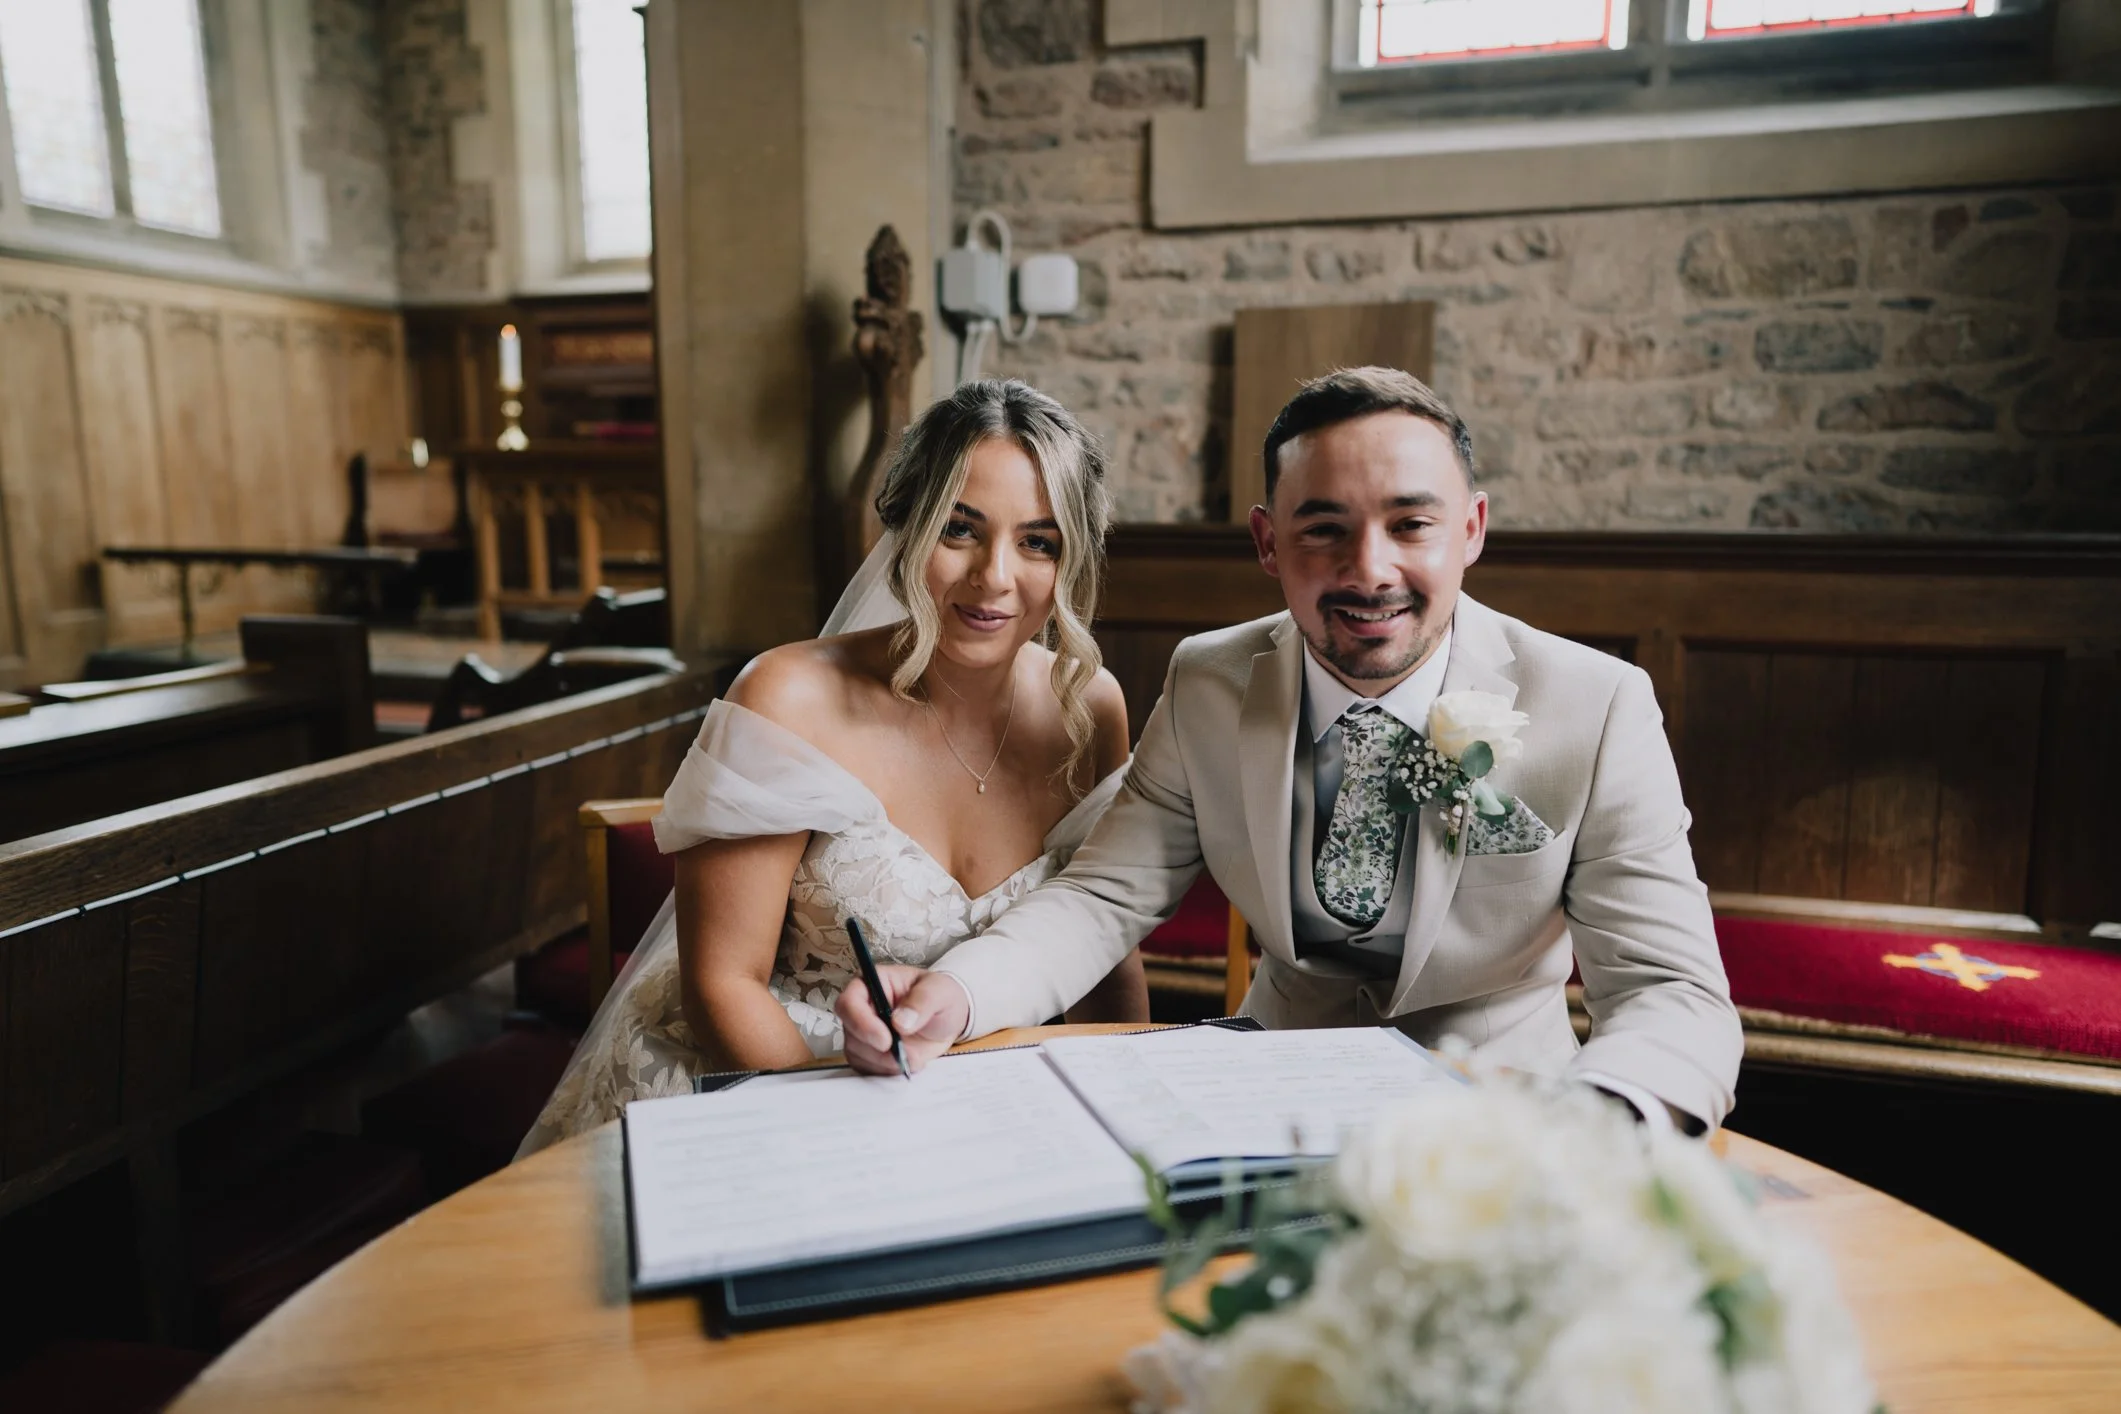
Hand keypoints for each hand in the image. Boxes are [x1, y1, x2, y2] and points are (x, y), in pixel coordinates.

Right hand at [836, 965, 969, 1075]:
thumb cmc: (940, 997)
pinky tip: (906, 1062)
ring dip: (885, 1062)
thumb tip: (900, 1021)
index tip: (886, 1040)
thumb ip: (922, 1001)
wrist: (947, 1020)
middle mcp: (862, 1008)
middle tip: (906, 1054)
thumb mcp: (940, 991)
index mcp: (873, 983)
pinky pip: (867, 1068)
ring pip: (857, 1054)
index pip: (849, 1002)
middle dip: (878, 1050)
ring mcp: (863, 1032)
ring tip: (913, 1056)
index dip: (862, 1024)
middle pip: (851, 1033)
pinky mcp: (868, 1054)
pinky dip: (887, 1071)